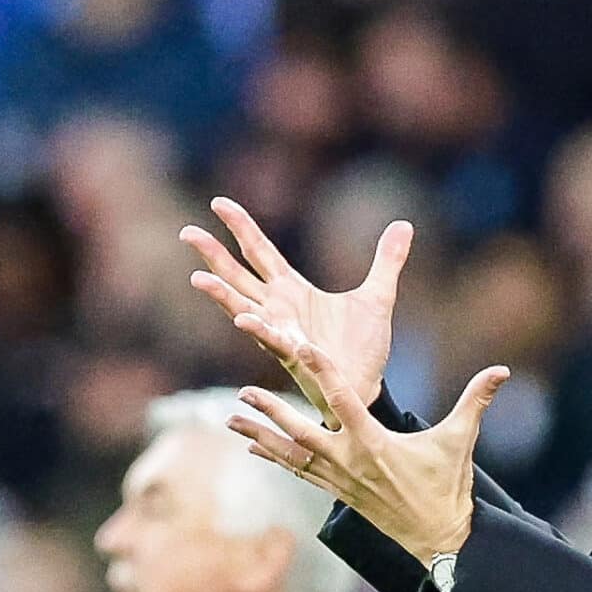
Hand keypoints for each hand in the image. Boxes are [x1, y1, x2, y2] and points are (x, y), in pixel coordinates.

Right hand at [181, 197, 410, 425]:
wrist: (369, 389)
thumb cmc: (365, 348)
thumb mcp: (379, 296)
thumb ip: (387, 260)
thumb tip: (404, 225)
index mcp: (293, 291)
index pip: (260, 252)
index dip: (241, 227)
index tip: (218, 202)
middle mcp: (279, 310)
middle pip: (238, 275)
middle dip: (213, 254)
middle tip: (187, 232)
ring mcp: (282, 333)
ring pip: (243, 308)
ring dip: (221, 294)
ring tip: (197, 278)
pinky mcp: (294, 356)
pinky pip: (272, 340)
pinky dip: (258, 329)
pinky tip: (242, 318)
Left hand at [226, 329, 506, 564]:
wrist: (437, 537)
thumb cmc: (447, 486)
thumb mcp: (461, 441)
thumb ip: (477, 402)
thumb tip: (503, 370)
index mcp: (375, 443)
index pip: (343, 401)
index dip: (321, 372)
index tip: (299, 348)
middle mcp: (350, 462)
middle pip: (302, 432)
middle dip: (272, 411)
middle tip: (244, 391)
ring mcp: (340, 480)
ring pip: (291, 454)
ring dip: (261, 434)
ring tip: (230, 418)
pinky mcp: (337, 492)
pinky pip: (298, 471)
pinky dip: (274, 456)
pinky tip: (253, 444)